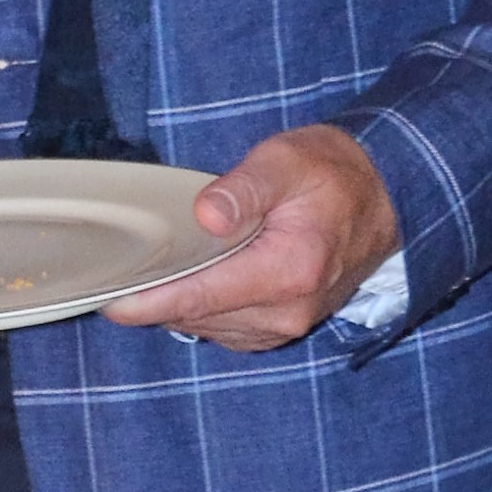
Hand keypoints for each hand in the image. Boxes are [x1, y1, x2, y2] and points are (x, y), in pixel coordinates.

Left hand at [102, 124, 401, 350]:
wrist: (386, 197)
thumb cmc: (332, 174)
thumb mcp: (287, 161)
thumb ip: (244, 188)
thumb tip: (206, 215)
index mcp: (288, 272)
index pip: (198, 297)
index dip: (146, 301)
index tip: (105, 299)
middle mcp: (286, 312)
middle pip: (193, 316)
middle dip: (154, 297)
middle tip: (118, 267)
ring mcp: (284, 327)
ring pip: (203, 326)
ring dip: (177, 302)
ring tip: (156, 266)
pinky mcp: (279, 330)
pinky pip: (221, 329)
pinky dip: (199, 308)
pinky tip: (190, 278)